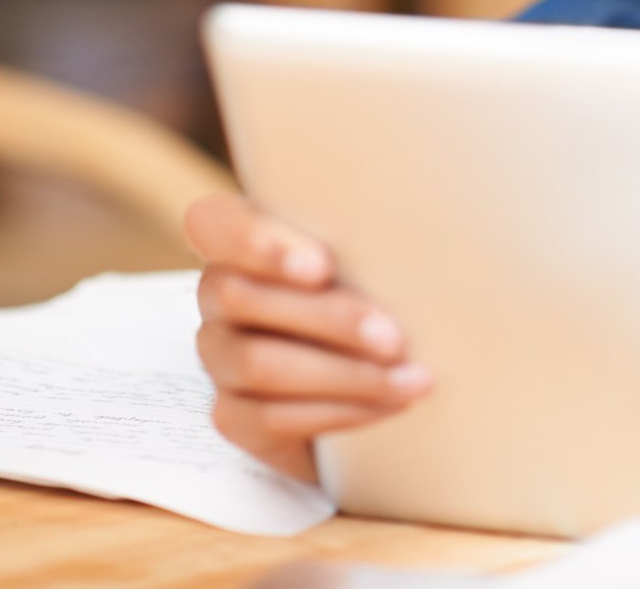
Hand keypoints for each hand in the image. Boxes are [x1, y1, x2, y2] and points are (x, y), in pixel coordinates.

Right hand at [185, 192, 432, 481]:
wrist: (379, 372)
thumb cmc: (380, 290)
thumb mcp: (375, 258)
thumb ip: (371, 241)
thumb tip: (428, 229)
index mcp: (242, 240)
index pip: (212, 222)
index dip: (255, 241)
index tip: (322, 266)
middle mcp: (220, 294)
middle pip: (242, 297)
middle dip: (327, 319)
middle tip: (394, 338)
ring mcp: (220, 356)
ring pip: (256, 363)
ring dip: (344, 374)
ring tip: (411, 380)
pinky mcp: (233, 415)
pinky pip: (267, 418)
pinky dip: (338, 412)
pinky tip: (389, 405)